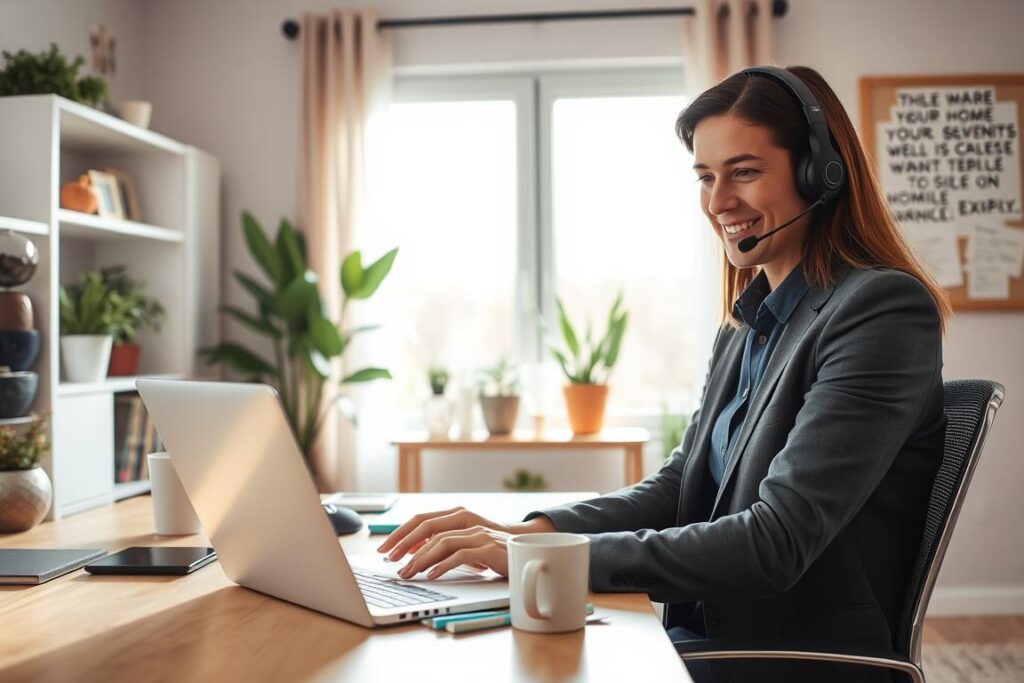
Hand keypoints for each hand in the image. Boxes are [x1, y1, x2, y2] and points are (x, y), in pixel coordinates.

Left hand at [375, 507, 554, 578]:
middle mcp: (466, 519)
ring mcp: (478, 532)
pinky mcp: (489, 548)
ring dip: (421, 559)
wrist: (530, 550)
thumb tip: (413, 553)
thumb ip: (444, 543)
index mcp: (458, 515)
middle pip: (427, 527)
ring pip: (442, 542)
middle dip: (404, 545)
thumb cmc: (494, 550)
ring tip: (408, 574)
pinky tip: (432, 575)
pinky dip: (444, 565)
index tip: (384, 548)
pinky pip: (461, 555)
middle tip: (390, 562)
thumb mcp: (466, 543)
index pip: (422, 519)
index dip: (401, 533)